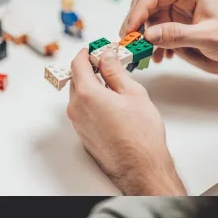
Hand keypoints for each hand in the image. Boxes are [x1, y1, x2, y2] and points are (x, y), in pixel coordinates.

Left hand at [68, 48, 185, 194]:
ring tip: (115, 86)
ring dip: (93, 87)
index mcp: (87, 94)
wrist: (141, 167)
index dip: (89, 52)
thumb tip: (106, 57)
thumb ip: (115, 72)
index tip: (99, 49)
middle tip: (110, 64)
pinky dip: (94, 102)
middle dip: (91, 69)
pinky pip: (84, 111)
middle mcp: (76, 108)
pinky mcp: (84, 135)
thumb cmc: (141, 136)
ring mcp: (78, 123)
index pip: (78, 63)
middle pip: (76, 79)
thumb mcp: (133, 94)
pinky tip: (113, 105)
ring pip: (80, 96)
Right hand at [120, 0, 217, 95]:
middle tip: (131, 45)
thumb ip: (177, 35)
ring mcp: (180, 15)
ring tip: (147, 56)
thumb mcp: (206, 37)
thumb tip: (149, 34)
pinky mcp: (181, 30)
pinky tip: (160, 58)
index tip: (129, 32)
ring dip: (146, 39)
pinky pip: (159, 35)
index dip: (136, 13)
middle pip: (147, 7)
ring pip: (150, 23)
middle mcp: (181, 0)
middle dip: (137, 26)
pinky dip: (155, 47)